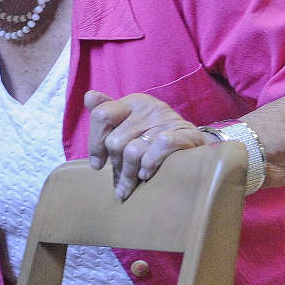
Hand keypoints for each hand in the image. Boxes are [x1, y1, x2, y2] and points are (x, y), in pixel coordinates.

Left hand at [84, 90, 210, 199]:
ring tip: (130, 187)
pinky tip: (147, 175)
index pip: (102, 115)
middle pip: (115, 141)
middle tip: (120, 181)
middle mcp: (148, 108)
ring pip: (132, 151)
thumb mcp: (130, 127)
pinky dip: (150, 165)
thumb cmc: (155, 139)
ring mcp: (167, 120)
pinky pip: (159, 148)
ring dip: (128, 174)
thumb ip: (108, 116)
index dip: (94, 142)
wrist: (195, 146)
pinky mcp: (185, 134)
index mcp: (132, 103)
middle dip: (115, 166)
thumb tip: (89, 97)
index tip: (98, 164)